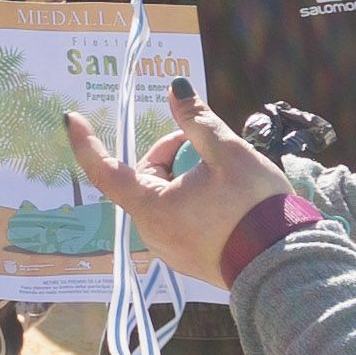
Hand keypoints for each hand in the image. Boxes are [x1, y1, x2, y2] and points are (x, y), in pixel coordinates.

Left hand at [63, 83, 288, 289]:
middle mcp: (152, 233)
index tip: (71, 119)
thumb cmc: (254, 207)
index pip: (105, 171)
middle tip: (203, 144)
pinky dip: (192, 202)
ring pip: (162, 201)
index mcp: (152, 207)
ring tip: (222, 174)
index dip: (87, 142)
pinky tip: (225, 200)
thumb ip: (196, 121)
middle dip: (169, 155)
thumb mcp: (227, 153)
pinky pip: (178, 222)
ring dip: (182, 178)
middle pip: (144, 181)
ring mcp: (170, 251)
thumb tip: (175, 89)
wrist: (284, 265)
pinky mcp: (188, 261)